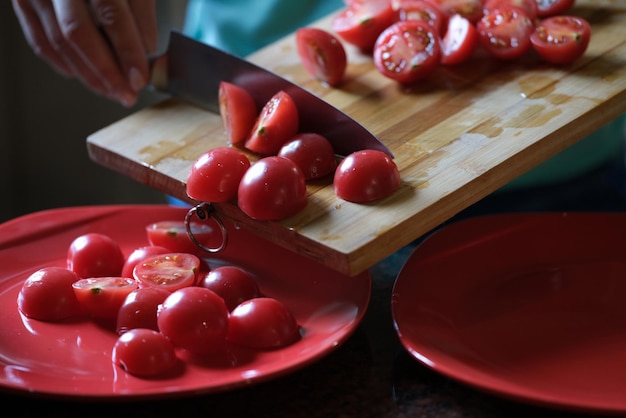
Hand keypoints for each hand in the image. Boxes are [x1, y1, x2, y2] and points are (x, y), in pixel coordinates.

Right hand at [12, 0, 156, 106]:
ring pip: (58, 42)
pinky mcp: (22, 0)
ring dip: (88, 74)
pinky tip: (84, 76)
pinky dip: (63, 63)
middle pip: (78, 34)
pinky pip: (40, 41)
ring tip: (112, 91)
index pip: (111, 15)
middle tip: (127, 94)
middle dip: (106, 72)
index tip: (141, 78)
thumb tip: (146, 52)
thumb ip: (140, 11)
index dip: (128, 51)